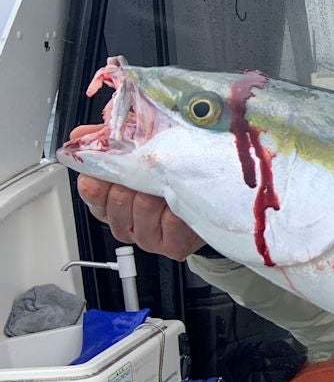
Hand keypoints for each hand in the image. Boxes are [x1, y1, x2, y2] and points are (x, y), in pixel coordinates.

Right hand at [69, 124, 205, 261]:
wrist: (205, 207)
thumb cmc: (168, 181)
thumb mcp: (135, 158)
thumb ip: (107, 144)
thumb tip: (80, 135)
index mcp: (107, 204)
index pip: (91, 188)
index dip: (103, 172)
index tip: (115, 157)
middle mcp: (124, 223)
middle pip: (118, 196)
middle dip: (135, 177)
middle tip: (150, 167)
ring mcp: (146, 237)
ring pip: (143, 204)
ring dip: (158, 189)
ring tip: (168, 183)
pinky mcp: (171, 246)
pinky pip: (170, 219)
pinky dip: (178, 204)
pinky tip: (181, 200)